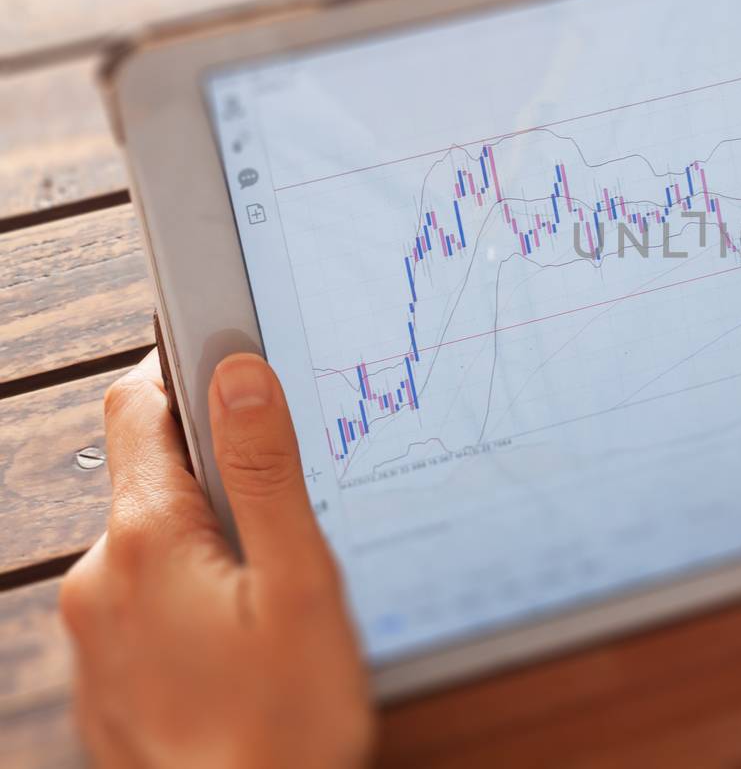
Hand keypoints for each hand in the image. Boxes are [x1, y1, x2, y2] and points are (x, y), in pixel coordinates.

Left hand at [61, 351, 372, 768]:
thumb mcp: (300, 584)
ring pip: (149, 543)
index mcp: (146, 540)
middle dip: (216, 473)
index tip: (234, 362)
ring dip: (205, 542)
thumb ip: (268, 473)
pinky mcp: (104, 674)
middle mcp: (98, 578)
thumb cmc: (283, 725)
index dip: (186, 370)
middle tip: (289, 511)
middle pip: (149, 475)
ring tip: (274, 594)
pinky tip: (243, 641)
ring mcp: (93, 632)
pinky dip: (190, 597)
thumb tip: (239, 374)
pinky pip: (143, 601)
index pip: (139, 405)